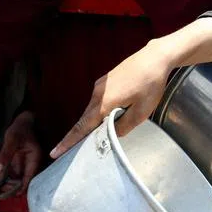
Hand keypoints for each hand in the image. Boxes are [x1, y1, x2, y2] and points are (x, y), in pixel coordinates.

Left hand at [0, 111, 42, 193]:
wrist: (23, 122)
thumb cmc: (19, 129)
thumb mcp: (11, 140)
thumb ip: (5, 155)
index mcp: (35, 158)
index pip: (31, 177)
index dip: (22, 187)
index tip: (13, 193)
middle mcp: (32, 163)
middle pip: (27, 180)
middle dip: (16, 187)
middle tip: (3, 190)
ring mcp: (27, 163)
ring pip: (21, 178)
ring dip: (12, 184)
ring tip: (1, 187)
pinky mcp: (21, 162)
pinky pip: (16, 174)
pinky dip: (10, 179)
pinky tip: (2, 182)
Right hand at [51, 41, 172, 158]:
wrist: (155, 58)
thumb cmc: (150, 84)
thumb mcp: (141, 112)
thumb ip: (123, 126)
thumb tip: (112, 134)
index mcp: (104, 103)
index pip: (82, 127)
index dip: (69, 142)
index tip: (55, 152)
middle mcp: (97, 94)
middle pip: (85, 119)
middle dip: (78, 135)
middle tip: (70, 151)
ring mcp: (101, 85)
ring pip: (92, 109)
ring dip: (92, 122)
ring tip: (94, 136)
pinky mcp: (106, 80)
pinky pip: (98, 101)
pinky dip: (98, 111)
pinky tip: (107, 116)